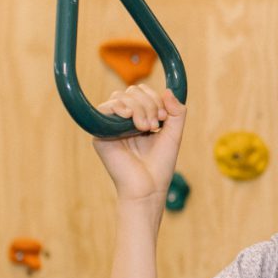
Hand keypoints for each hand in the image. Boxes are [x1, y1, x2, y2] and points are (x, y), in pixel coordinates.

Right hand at [91, 85, 186, 204]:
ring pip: (121, 96)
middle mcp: (125, 120)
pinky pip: (105, 107)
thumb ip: (177, 111)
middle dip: (149, 103)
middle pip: (132, 91)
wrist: (148, 187)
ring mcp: (113, 125)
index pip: (144, 93)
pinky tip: (128, 117)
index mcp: (141, 118)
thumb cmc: (161, 164)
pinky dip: (119, 107)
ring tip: (145, 127)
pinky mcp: (101, 133)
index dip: (155, 98)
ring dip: (138, 107)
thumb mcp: (174, 133)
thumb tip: (167, 91)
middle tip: (155, 124)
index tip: (164, 117)